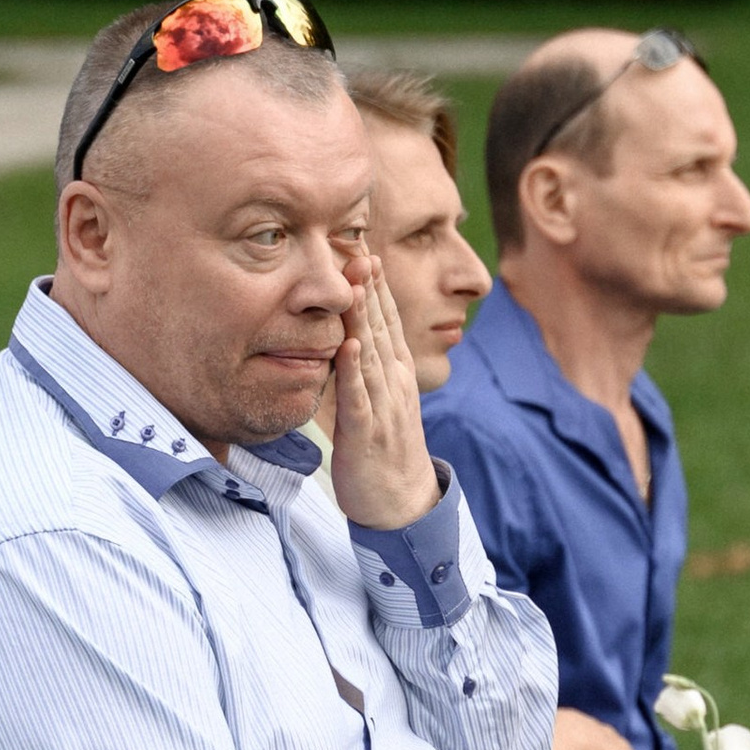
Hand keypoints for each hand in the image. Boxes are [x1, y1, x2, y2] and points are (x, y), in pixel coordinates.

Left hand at [328, 252, 443, 531]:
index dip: (375, 283)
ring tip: (355, 282)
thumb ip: (367, 367)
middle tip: (359, 244)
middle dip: (371, 286)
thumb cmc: (383, 452)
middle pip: (381, 326)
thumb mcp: (380, 400)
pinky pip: (359, 397)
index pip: (386, 318)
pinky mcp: (366, 433)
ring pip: (372, 353)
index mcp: (396, 372)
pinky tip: (347, 344)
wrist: (401, 505)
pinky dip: (354, 370)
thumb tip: (350, 335)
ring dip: (364, 317)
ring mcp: (383, 406)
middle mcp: (394, 382)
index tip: (363, 245)